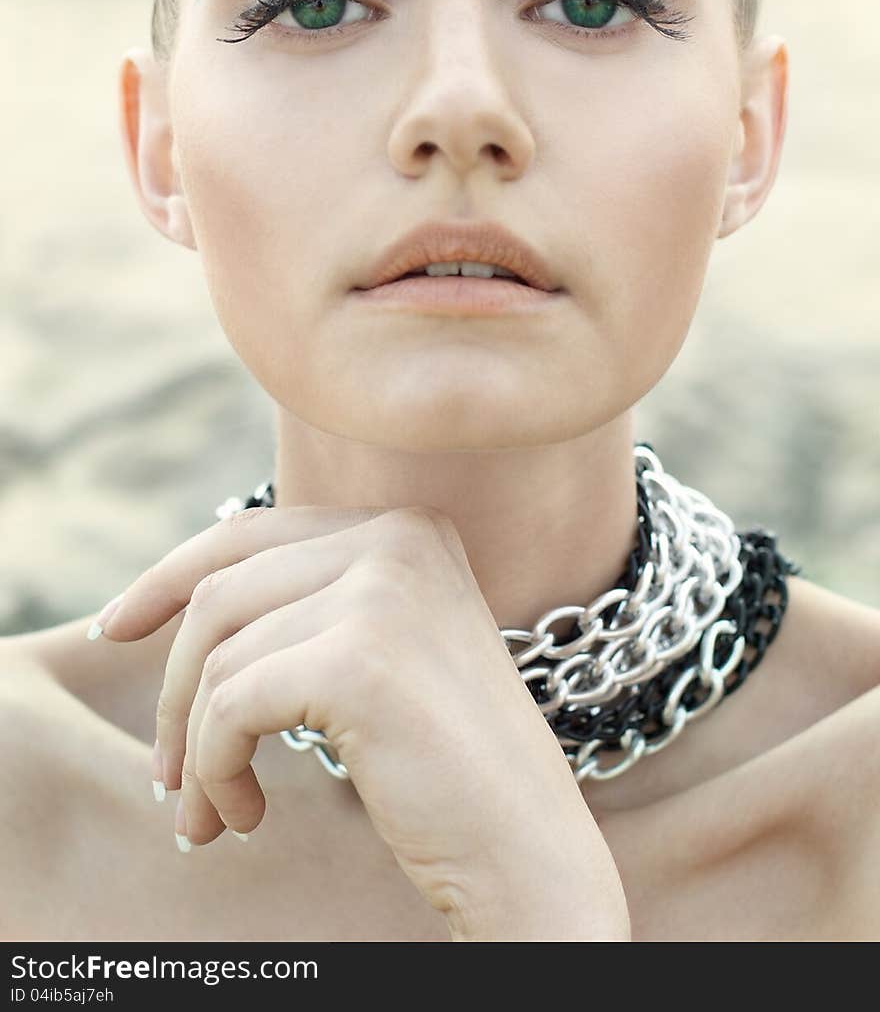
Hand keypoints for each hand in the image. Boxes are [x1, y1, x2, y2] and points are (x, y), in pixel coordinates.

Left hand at [95, 503, 629, 938]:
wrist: (530, 851)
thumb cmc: (450, 770)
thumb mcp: (386, 652)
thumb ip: (312, 604)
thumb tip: (182, 598)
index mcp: (408, 528)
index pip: (251, 533)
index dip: (169, 577)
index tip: (115, 626)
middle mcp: (399, 539)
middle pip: (222, 591)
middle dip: (173, 688)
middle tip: (168, 775)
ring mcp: (383, 590)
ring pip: (218, 656)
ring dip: (194, 746)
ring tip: (213, 812)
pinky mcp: (358, 657)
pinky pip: (229, 706)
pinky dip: (216, 770)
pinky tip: (246, 815)